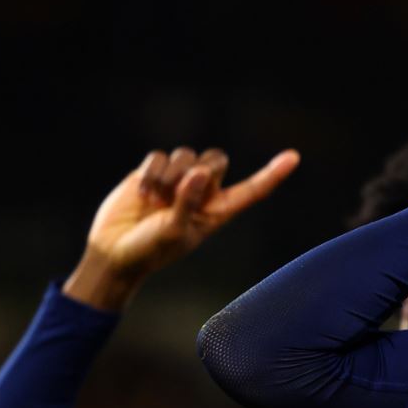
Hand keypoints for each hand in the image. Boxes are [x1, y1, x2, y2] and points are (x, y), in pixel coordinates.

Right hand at [66, 147, 299, 309]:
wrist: (113, 251)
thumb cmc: (150, 251)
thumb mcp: (173, 231)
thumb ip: (188, 202)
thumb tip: (199, 173)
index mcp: (218, 212)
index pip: (252, 190)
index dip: (272, 174)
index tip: (294, 156)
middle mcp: (202, 193)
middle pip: (217, 160)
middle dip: (199, 169)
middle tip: (177, 192)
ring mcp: (177, 180)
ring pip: (186, 155)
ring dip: (169, 176)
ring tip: (153, 201)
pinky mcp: (152, 172)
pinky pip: (159, 156)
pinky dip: (150, 172)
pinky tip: (142, 193)